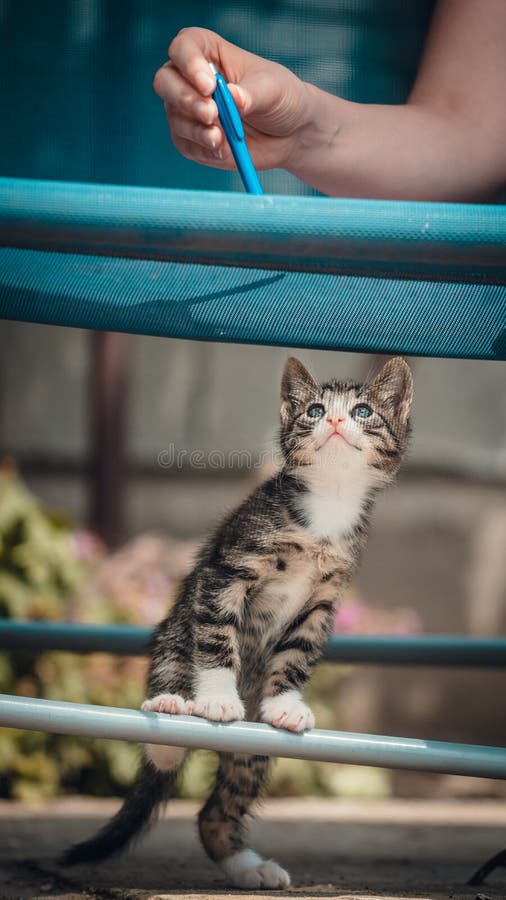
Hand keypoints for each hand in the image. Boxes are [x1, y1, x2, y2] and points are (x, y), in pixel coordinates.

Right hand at [153, 27, 308, 171]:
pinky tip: (222, 149)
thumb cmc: (281, 99)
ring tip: (222, 138)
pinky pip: (185, 143)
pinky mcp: (193, 140)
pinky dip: (202, 148)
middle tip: (212, 114)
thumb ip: (251, 93)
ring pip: (174, 116)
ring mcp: (189, 111)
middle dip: (186, 99)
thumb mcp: (273, 90)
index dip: (189, 64)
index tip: (209, 86)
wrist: (290, 135)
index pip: (183, 48)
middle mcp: (191, 80)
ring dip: (195, 129)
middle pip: (165, 81)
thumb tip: (230, 97)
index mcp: (210, 54)